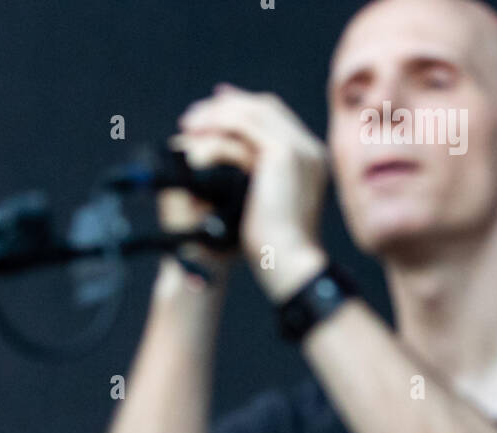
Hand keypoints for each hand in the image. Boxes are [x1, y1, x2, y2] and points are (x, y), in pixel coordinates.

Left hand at [177, 84, 328, 301]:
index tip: (214, 106)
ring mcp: (299, 148)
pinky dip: (216, 132)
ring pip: (252, 112)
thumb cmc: (276, 250)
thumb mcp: (267, 211)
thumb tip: (224, 174)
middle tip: (192, 116)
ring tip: (188, 127)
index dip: (243, 108)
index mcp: (309, 161)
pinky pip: (243, 129)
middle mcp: (308, 149)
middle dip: (225, 106)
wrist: (289, 262)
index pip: (275, 119)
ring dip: (216, 115)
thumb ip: (255, 186)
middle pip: (264, 107)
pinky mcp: (283, 154)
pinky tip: (196, 145)